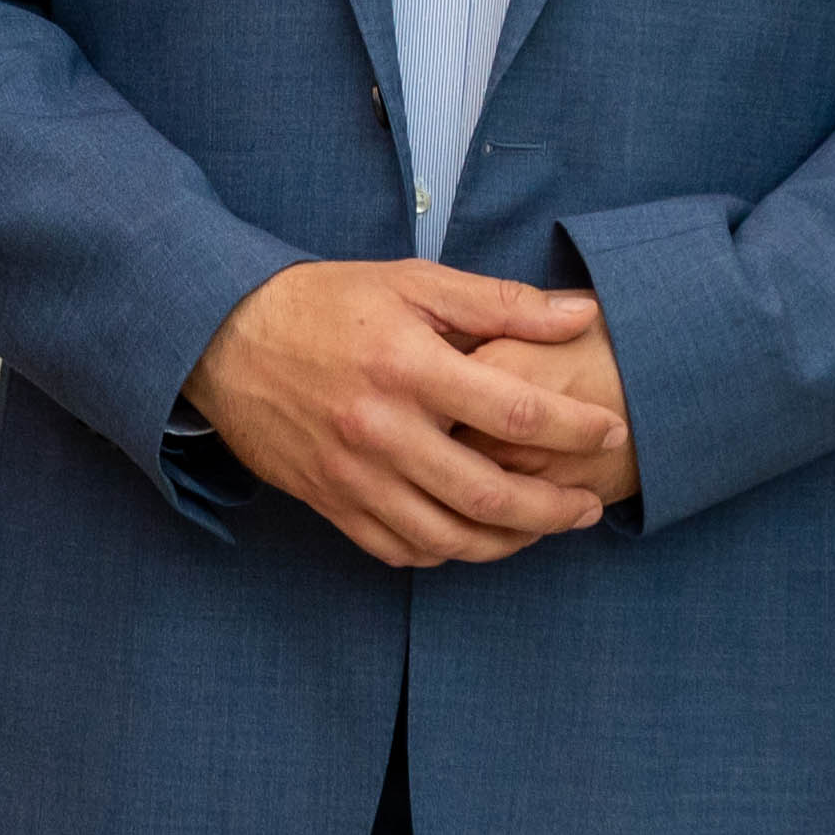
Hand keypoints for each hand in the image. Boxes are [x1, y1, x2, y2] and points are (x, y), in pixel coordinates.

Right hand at [187, 261, 625, 566]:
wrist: (224, 337)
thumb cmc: (327, 303)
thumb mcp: (413, 283)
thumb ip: (500, 304)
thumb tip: (580, 314)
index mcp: (408, 367)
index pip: (513, 410)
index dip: (572, 428)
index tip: (610, 431)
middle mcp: (381, 430)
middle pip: (490, 494)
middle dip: (554, 508)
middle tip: (588, 506)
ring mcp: (353, 475)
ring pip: (449, 537)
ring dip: (509, 541)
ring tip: (543, 526)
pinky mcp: (330, 503)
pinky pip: (400, 550)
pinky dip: (446, 551)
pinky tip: (475, 534)